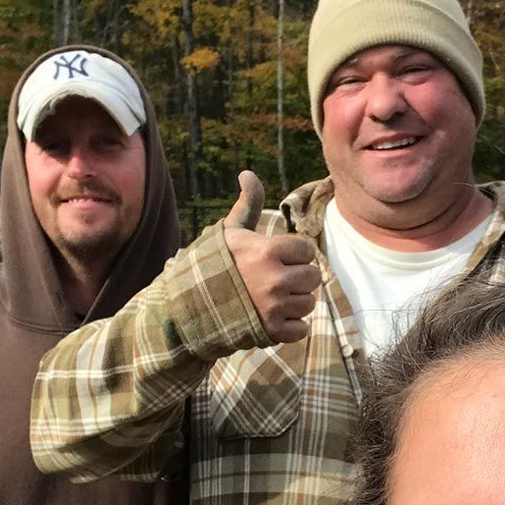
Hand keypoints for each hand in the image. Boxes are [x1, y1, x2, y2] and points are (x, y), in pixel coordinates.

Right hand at [222, 171, 320, 343]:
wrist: (191, 305)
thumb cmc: (215, 264)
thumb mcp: (231, 231)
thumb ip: (248, 204)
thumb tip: (247, 173)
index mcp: (267, 251)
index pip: (307, 250)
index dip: (294, 254)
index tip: (276, 258)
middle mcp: (274, 279)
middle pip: (313, 277)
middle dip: (298, 278)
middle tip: (276, 280)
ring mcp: (274, 307)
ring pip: (309, 303)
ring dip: (295, 302)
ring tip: (273, 298)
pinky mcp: (272, 331)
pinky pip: (302, 328)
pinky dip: (292, 326)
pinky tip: (274, 317)